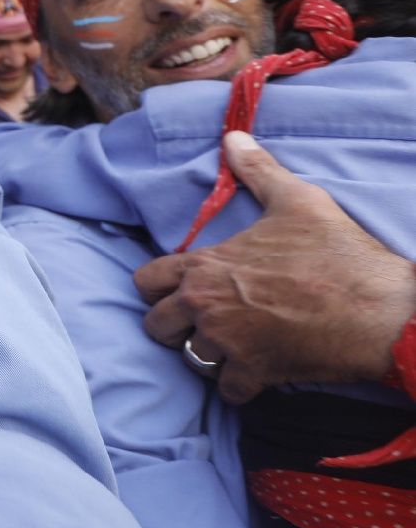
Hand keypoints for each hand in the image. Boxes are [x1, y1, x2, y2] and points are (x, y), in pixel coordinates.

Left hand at [135, 132, 415, 403]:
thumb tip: (233, 136)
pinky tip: (255, 373)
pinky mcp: (255, 372)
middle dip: (174, 326)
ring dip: (207, 355)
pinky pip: (226, 391)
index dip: (157, 286)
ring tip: (231, 345)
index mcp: (206, 265)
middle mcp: (206, 305)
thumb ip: (259, 170)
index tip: (175, 290)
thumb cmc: (338, 252)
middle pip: (156, 326)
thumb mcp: (298, 200)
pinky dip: (238, 386)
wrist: (382, 308)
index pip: (146, 280)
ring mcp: (228, 342)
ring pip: (190, 360)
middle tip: (200, 323)